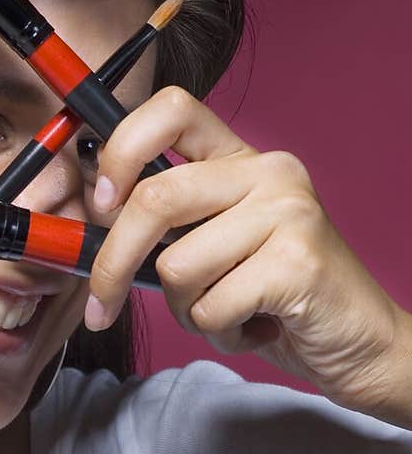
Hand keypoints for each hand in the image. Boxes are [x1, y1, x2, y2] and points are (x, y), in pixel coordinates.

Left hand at [84, 86, 406, 417]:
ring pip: (177, 266)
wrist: (360, 343)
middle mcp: (268, 172)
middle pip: (154, 198)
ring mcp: (287, 212)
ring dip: (187, 310)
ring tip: (228, 313)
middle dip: (114, 264)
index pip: (171, 109)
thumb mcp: (214, 248)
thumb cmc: (276, 300)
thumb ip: (168, 227)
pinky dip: (221, 333)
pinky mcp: (297, 262)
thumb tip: (92, 225)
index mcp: (242, 159)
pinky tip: (256, 327)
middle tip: (103, 306)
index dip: (122, 150)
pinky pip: (211, 307)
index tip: (102, 202)